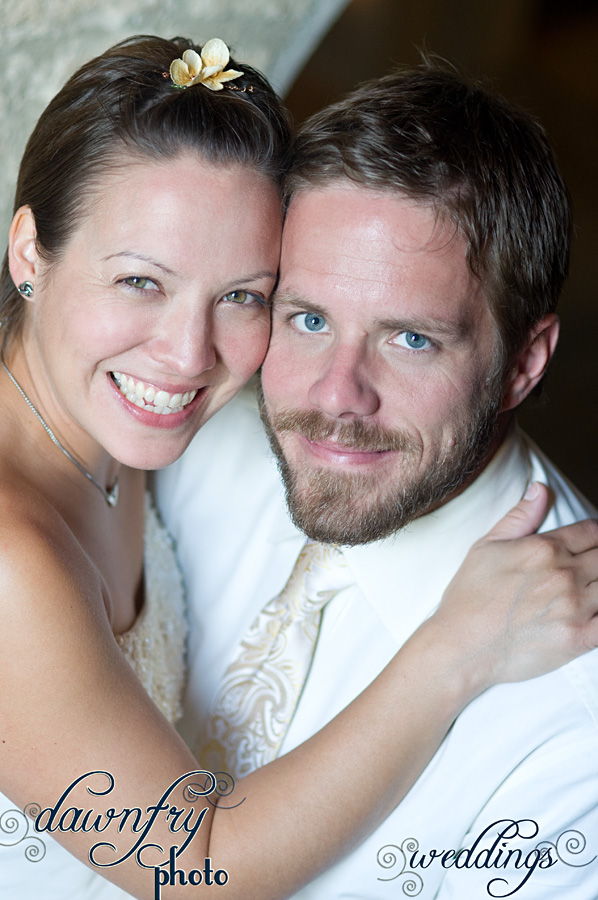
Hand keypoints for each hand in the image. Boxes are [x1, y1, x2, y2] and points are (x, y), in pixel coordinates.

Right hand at [429, 483, 597, 695]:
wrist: (461, 646)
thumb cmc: (468, 598)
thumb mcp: (486, 546)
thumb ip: (519, 517)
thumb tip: (540, 489)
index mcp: (544, 548)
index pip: (592, 531)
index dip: (596, 536)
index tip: (593, 544)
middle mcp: (564, 574)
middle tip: (588, 569)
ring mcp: (575, 607)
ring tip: (589, 590)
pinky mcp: (579, 638)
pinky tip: (596, 613)